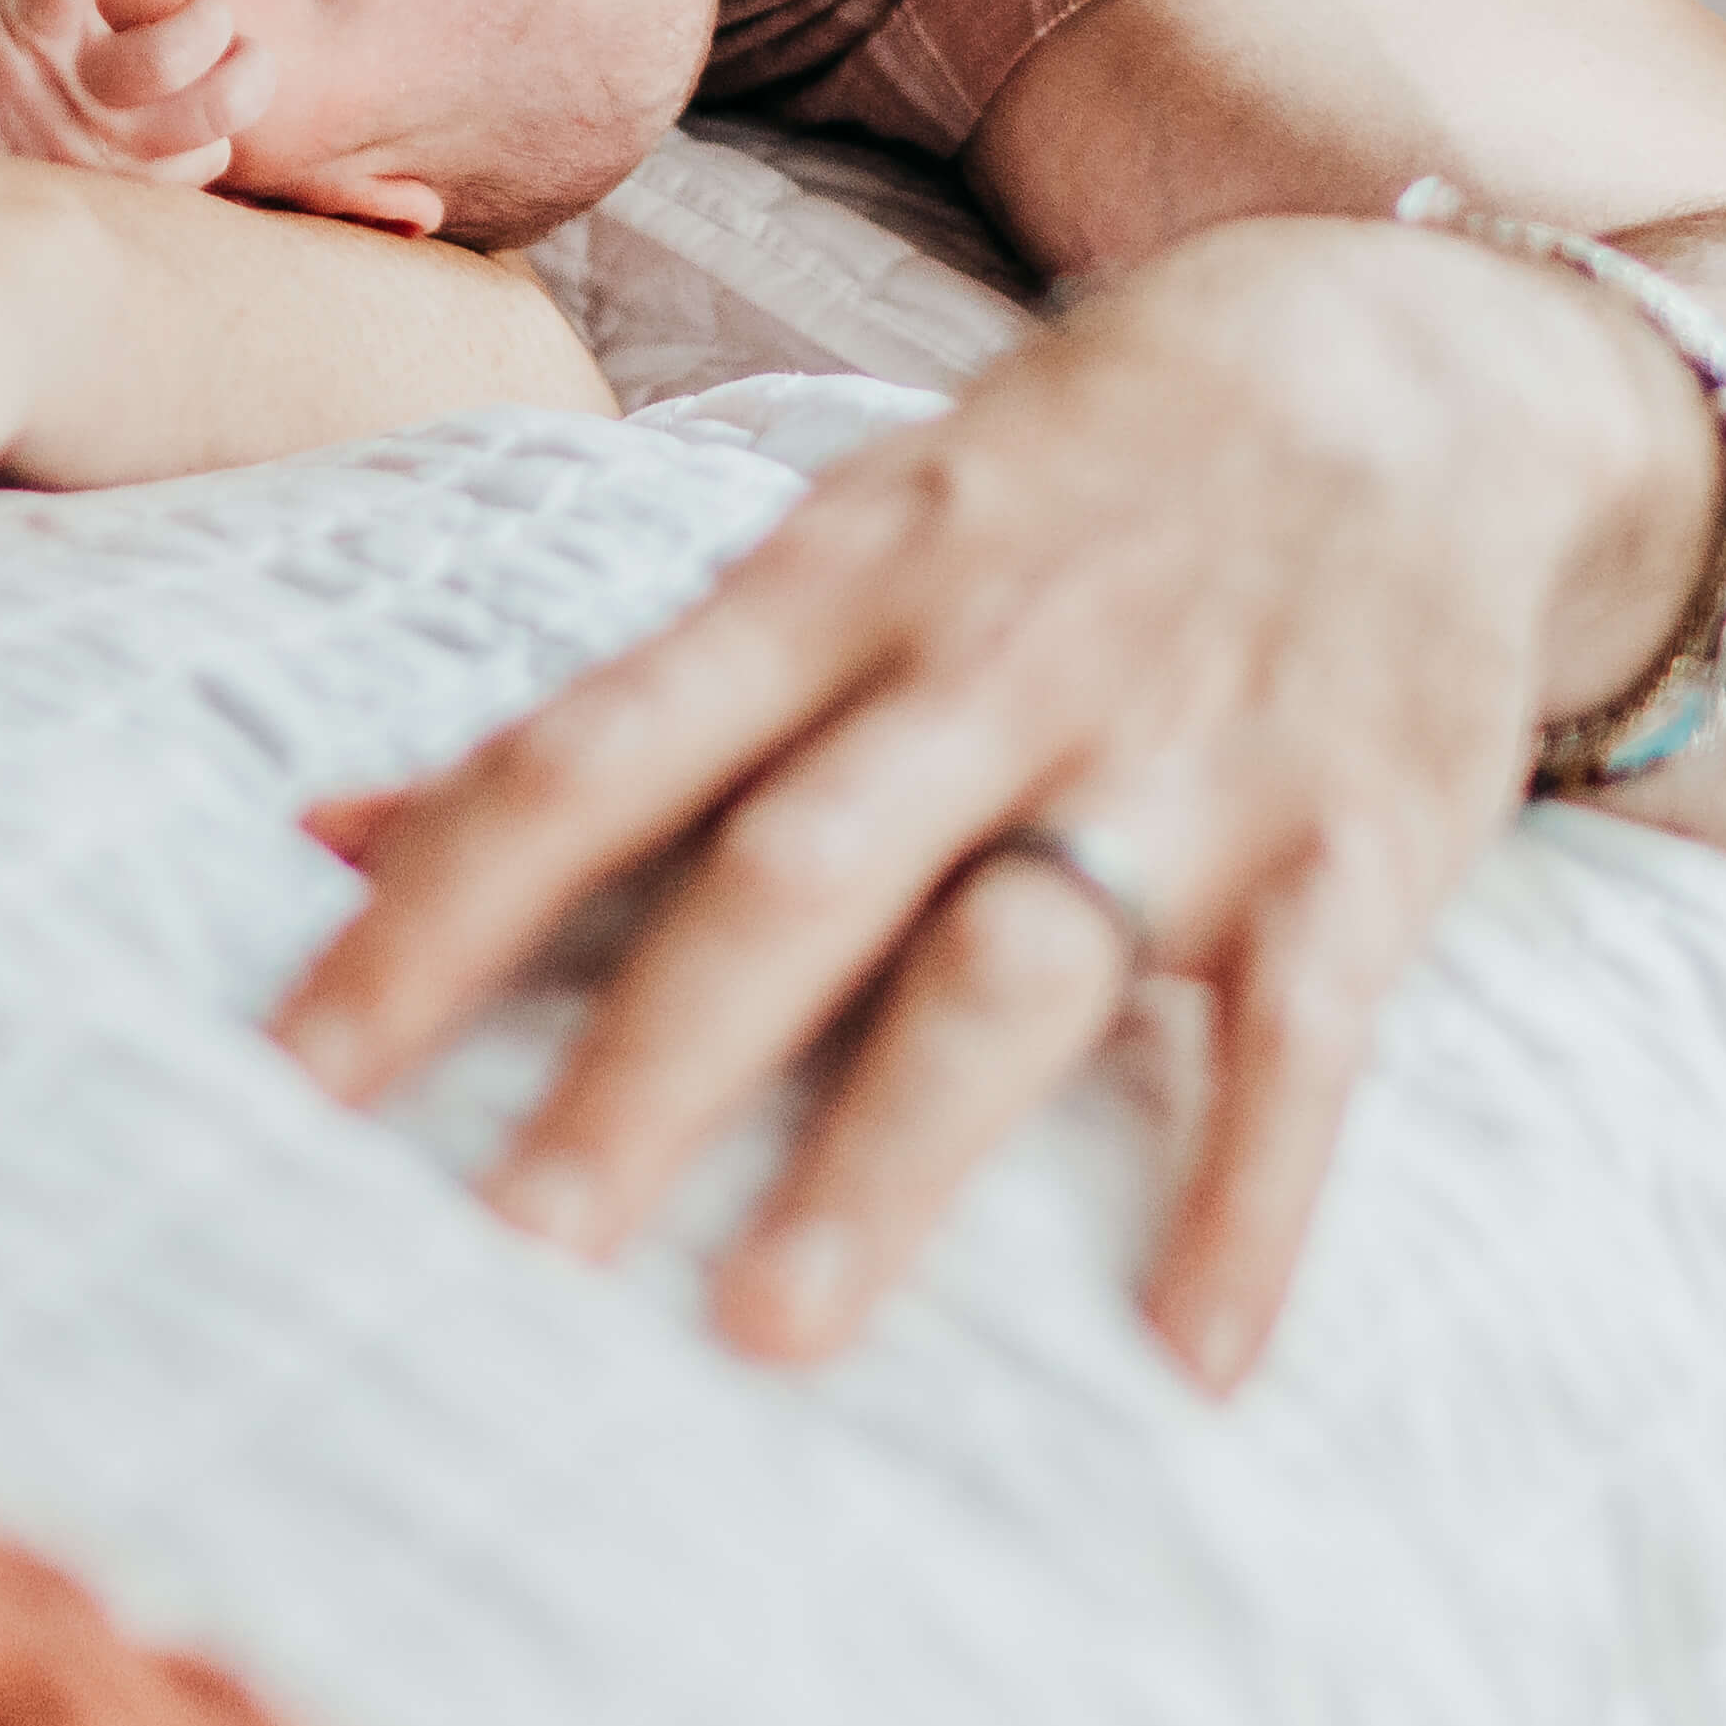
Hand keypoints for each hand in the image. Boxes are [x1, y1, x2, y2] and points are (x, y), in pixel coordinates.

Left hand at [271, 210, 1681, 1393]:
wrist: (1418, 367)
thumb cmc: (1066, 483)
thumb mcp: (837, 543)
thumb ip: (616, 706)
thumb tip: (322, 826)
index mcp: (834, 588)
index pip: (597, 752)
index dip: (444, 904)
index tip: (307, 1067)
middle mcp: (989, 670)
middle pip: (788, 873)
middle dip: (646, 1059)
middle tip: (513, 1242)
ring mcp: (1182, 760)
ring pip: (1012, 965)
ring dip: (889, 1149)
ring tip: (771, 1324)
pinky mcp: (1360, 847)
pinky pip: (1305, 1042)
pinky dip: (1253, 1196)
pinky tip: (1189, 1358)